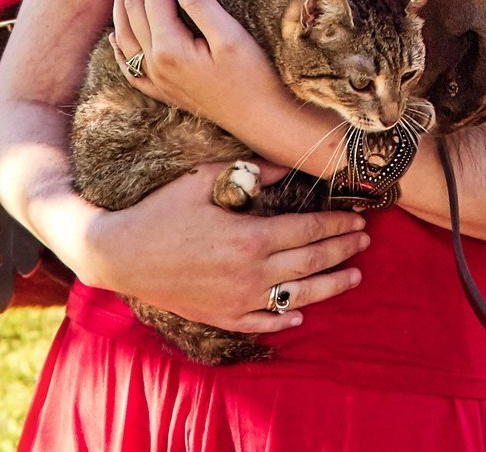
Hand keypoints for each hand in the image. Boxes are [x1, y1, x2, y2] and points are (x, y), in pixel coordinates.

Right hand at [80, 161, 368, 333]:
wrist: (120, 254)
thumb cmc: (160, 210)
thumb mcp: (204, 180)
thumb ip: (250, 171)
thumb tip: (287, 163)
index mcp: (249, 237)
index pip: (308, 231)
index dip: (336, 225)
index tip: (358, 218)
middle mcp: (251, 273)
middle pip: (311, 262)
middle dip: (342, 250)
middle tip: (364, 241)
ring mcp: (238, 299)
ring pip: (298, 297)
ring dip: (331, 286)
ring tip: (354, 276)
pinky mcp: (222, 317)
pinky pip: (263, 323)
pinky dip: (286, 319)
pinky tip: (302, 314)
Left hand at [111, 0, 289, 132]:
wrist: (263, 122)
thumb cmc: (254, 79)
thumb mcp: (231, 36)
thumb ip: (199, 3)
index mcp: (168, 49)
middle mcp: (154, 65)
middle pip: (133, 7)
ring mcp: (156, 81)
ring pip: (124, 33)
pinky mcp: (164, 92)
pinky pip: (130, 66)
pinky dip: (119, 44)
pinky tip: (115, 34)